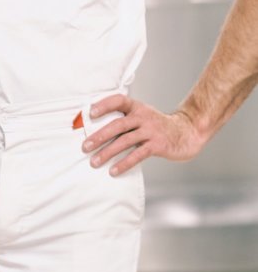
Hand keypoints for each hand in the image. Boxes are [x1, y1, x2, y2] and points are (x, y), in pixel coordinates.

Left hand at [82, 93, 206, 175]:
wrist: (187, 132)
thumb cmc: (158, 126)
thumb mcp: (143, 117)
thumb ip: (125, 120)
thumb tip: (96, 129)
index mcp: (137, 107)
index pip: (119, 100)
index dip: (104, 105)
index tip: (90, 113)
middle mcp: (143, 117)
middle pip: (118, 125)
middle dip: (99, 136)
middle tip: (85, 146)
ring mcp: (151, 131)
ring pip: (125, 141)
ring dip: (107, 152)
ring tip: (94, 162)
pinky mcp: (158, 145)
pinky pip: (137, 155)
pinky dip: (124, 163)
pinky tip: (113, 170)